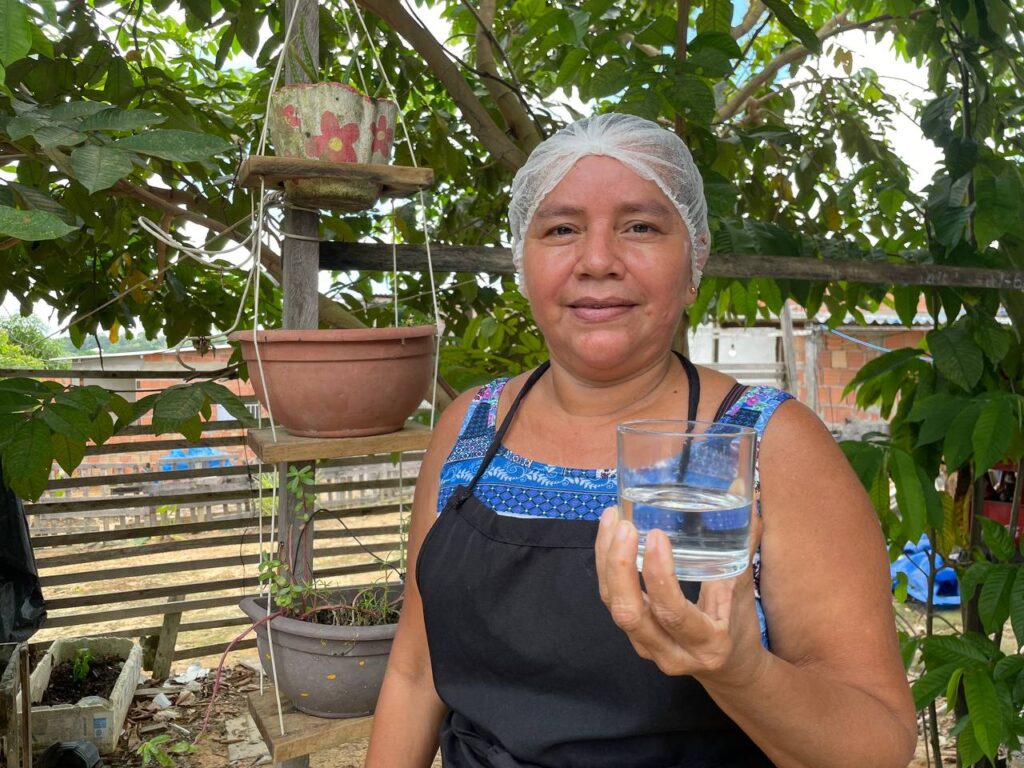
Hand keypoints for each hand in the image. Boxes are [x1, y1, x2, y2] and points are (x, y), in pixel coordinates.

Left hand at [595, 506, 767, 687]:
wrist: (730, 670)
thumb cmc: (740, 628)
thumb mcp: (745, 594)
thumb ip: (744, 553)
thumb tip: (752, 509)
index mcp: (706, 643)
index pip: (673, 613)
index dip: (659, 576)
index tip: (657, 536)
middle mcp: (671, 652)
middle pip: (630, 614)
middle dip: (620, 567)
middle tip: (625, 525)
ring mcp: (647, 647)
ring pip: (614, 606)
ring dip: (607, 561)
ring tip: (612, 519)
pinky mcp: (633, 636)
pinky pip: (611, 601)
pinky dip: (606, 567)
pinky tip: (608, 534)